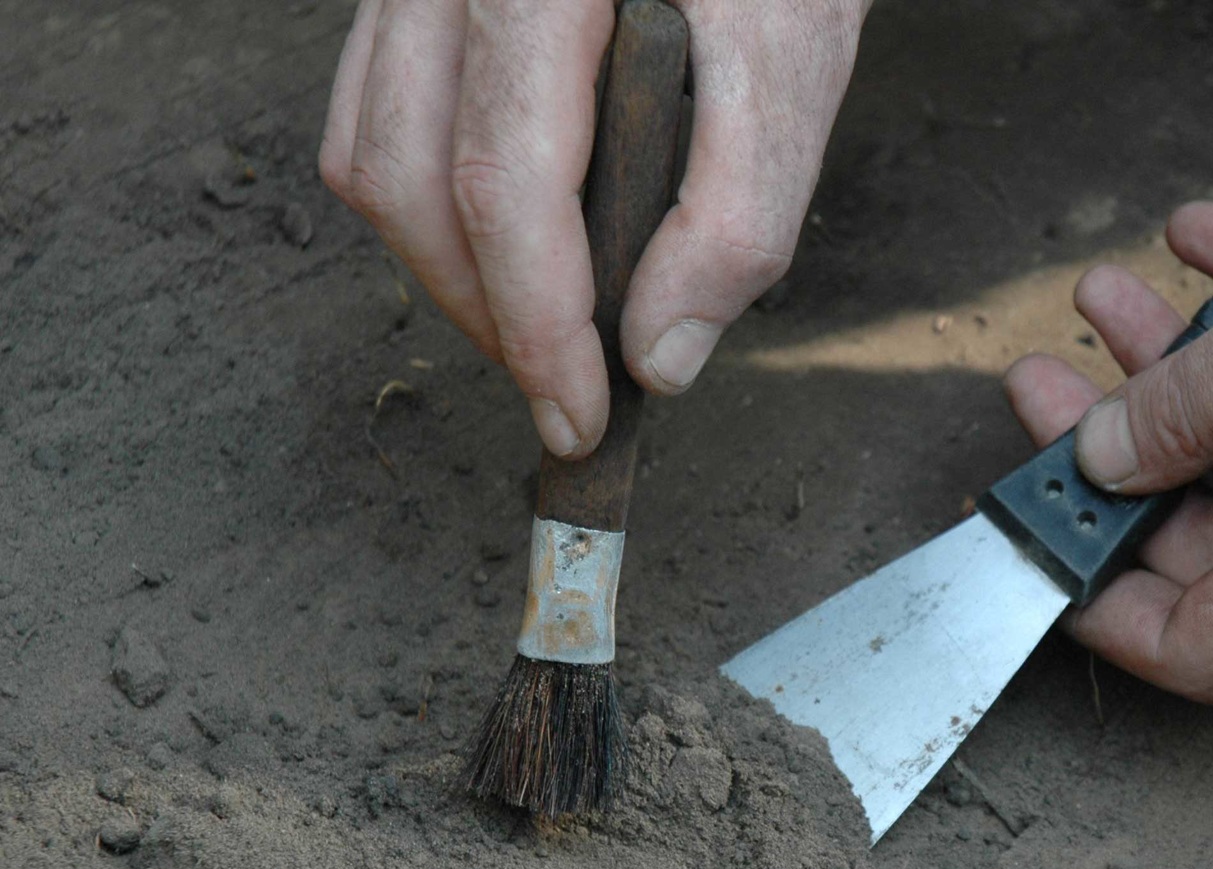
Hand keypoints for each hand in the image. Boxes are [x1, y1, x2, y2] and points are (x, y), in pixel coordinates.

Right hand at [320, 0, 866, 457]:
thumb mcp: (794, 61)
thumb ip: (739, 215)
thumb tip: (660, 358)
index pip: (503, 179)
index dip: (536, 324)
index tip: (579, 416)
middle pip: (409, 178)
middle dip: (485, 312)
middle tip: (568, 386)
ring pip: (372, 153)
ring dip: (449, 266)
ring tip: (547, 321)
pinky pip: (377, 111)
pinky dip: (431, 200)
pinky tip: (516, 240)